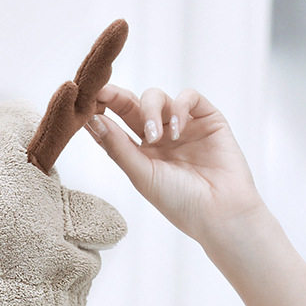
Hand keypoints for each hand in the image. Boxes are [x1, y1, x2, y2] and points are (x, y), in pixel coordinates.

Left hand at [88, 84, 266, 245]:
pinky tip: (177, 130)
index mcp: (138, 152)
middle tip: (103, 93)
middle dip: (116, 98)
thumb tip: (92, 121)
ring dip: (151, 110)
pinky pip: (189, 97)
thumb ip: (117, 147)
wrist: (220, 212)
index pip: (113, 126)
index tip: (85, 102)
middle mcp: (158, 136)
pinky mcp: (207, 118)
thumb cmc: (178, 201)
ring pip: (157, 97)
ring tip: (155, 137)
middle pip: (131, 106)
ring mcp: (181, 126)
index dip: (99, 112)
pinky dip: (179, 107)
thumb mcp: (141, 175)